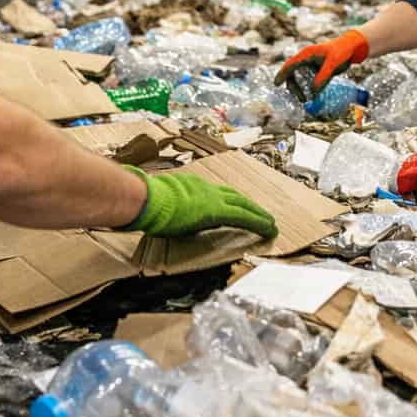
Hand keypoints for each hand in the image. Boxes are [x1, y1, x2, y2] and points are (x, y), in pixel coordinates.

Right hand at [121, 167, 277, 239]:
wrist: (145, 198)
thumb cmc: (146, 202)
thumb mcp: (161, 202)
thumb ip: (170, 205)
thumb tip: (164, 213)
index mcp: (192, 187)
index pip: (217, 194)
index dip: (231, 201)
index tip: (238, 208)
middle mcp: (206, 190)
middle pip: (235, 197)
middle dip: (251, 206)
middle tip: (263, 215)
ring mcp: (213, 198)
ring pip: (244, 205)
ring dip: (259, 214)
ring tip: (270, 224)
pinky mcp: (217, 211)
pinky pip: (244, 217)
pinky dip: (258, 222)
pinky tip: (268, 229)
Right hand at [273, 30, 369, 95]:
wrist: (351, 47)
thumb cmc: (342, 51)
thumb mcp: (333, 64)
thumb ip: (323, 77)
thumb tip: (313, 92)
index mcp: (307, 54)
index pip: (291, 64)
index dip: (282, 74)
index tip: (276, 84)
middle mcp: (306, 59)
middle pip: (293, 73)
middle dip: (293, 86)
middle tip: (301, 99)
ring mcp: (311, 64)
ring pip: (299, 77)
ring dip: (300, 88)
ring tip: (305, 99)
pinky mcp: (316, 69)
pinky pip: (308, 79)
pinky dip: (307, 88)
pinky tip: (312, 96)